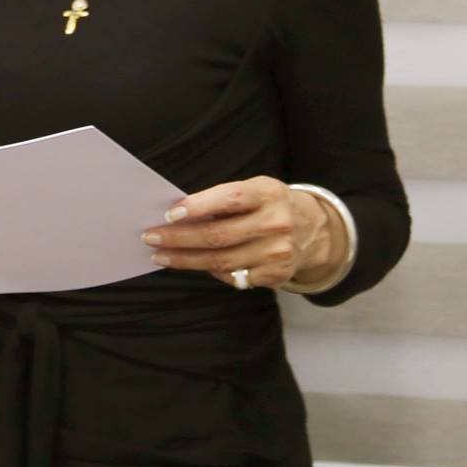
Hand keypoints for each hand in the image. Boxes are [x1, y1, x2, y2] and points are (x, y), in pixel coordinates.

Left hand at [140, 177, 341, 289]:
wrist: (316, 230)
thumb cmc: (270, 204)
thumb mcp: (256, 189)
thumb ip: (224, 199)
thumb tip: (178, 214)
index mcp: (268, 194)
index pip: (230, 199)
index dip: (198, 206)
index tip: (170, 213)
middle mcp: (276, 223)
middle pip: (218, 236)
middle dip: (179, 238)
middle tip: (150, 237)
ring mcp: (277, 252)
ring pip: (221, 261)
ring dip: (185, 260)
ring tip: (161, 255)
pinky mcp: (276, 275)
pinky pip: (233, 277)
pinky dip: (211, 271)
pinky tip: (194, 264)